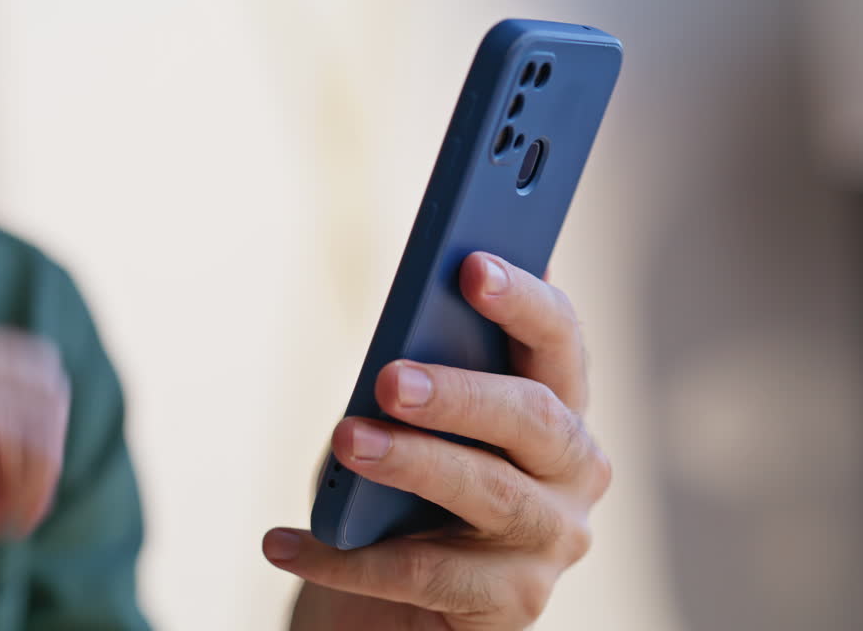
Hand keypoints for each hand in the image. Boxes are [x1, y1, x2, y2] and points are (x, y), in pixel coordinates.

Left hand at [265, 252, 610, 629]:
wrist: (385, 602)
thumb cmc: (401, 490)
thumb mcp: (410, 420)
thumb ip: (424, 371)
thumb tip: (406, 321)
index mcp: (558, 403)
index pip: (560, 340)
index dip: (525, 300)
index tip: (471, 265)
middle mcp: (576, 470)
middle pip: (535, 416)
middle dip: (462, 391)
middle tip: (390, 378)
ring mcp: (552, 541)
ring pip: (490, 493)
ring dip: (413, 461)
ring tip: (347, 441)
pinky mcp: (515, 604)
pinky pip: (426, 575)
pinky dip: (348, 559)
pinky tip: (286, 541)